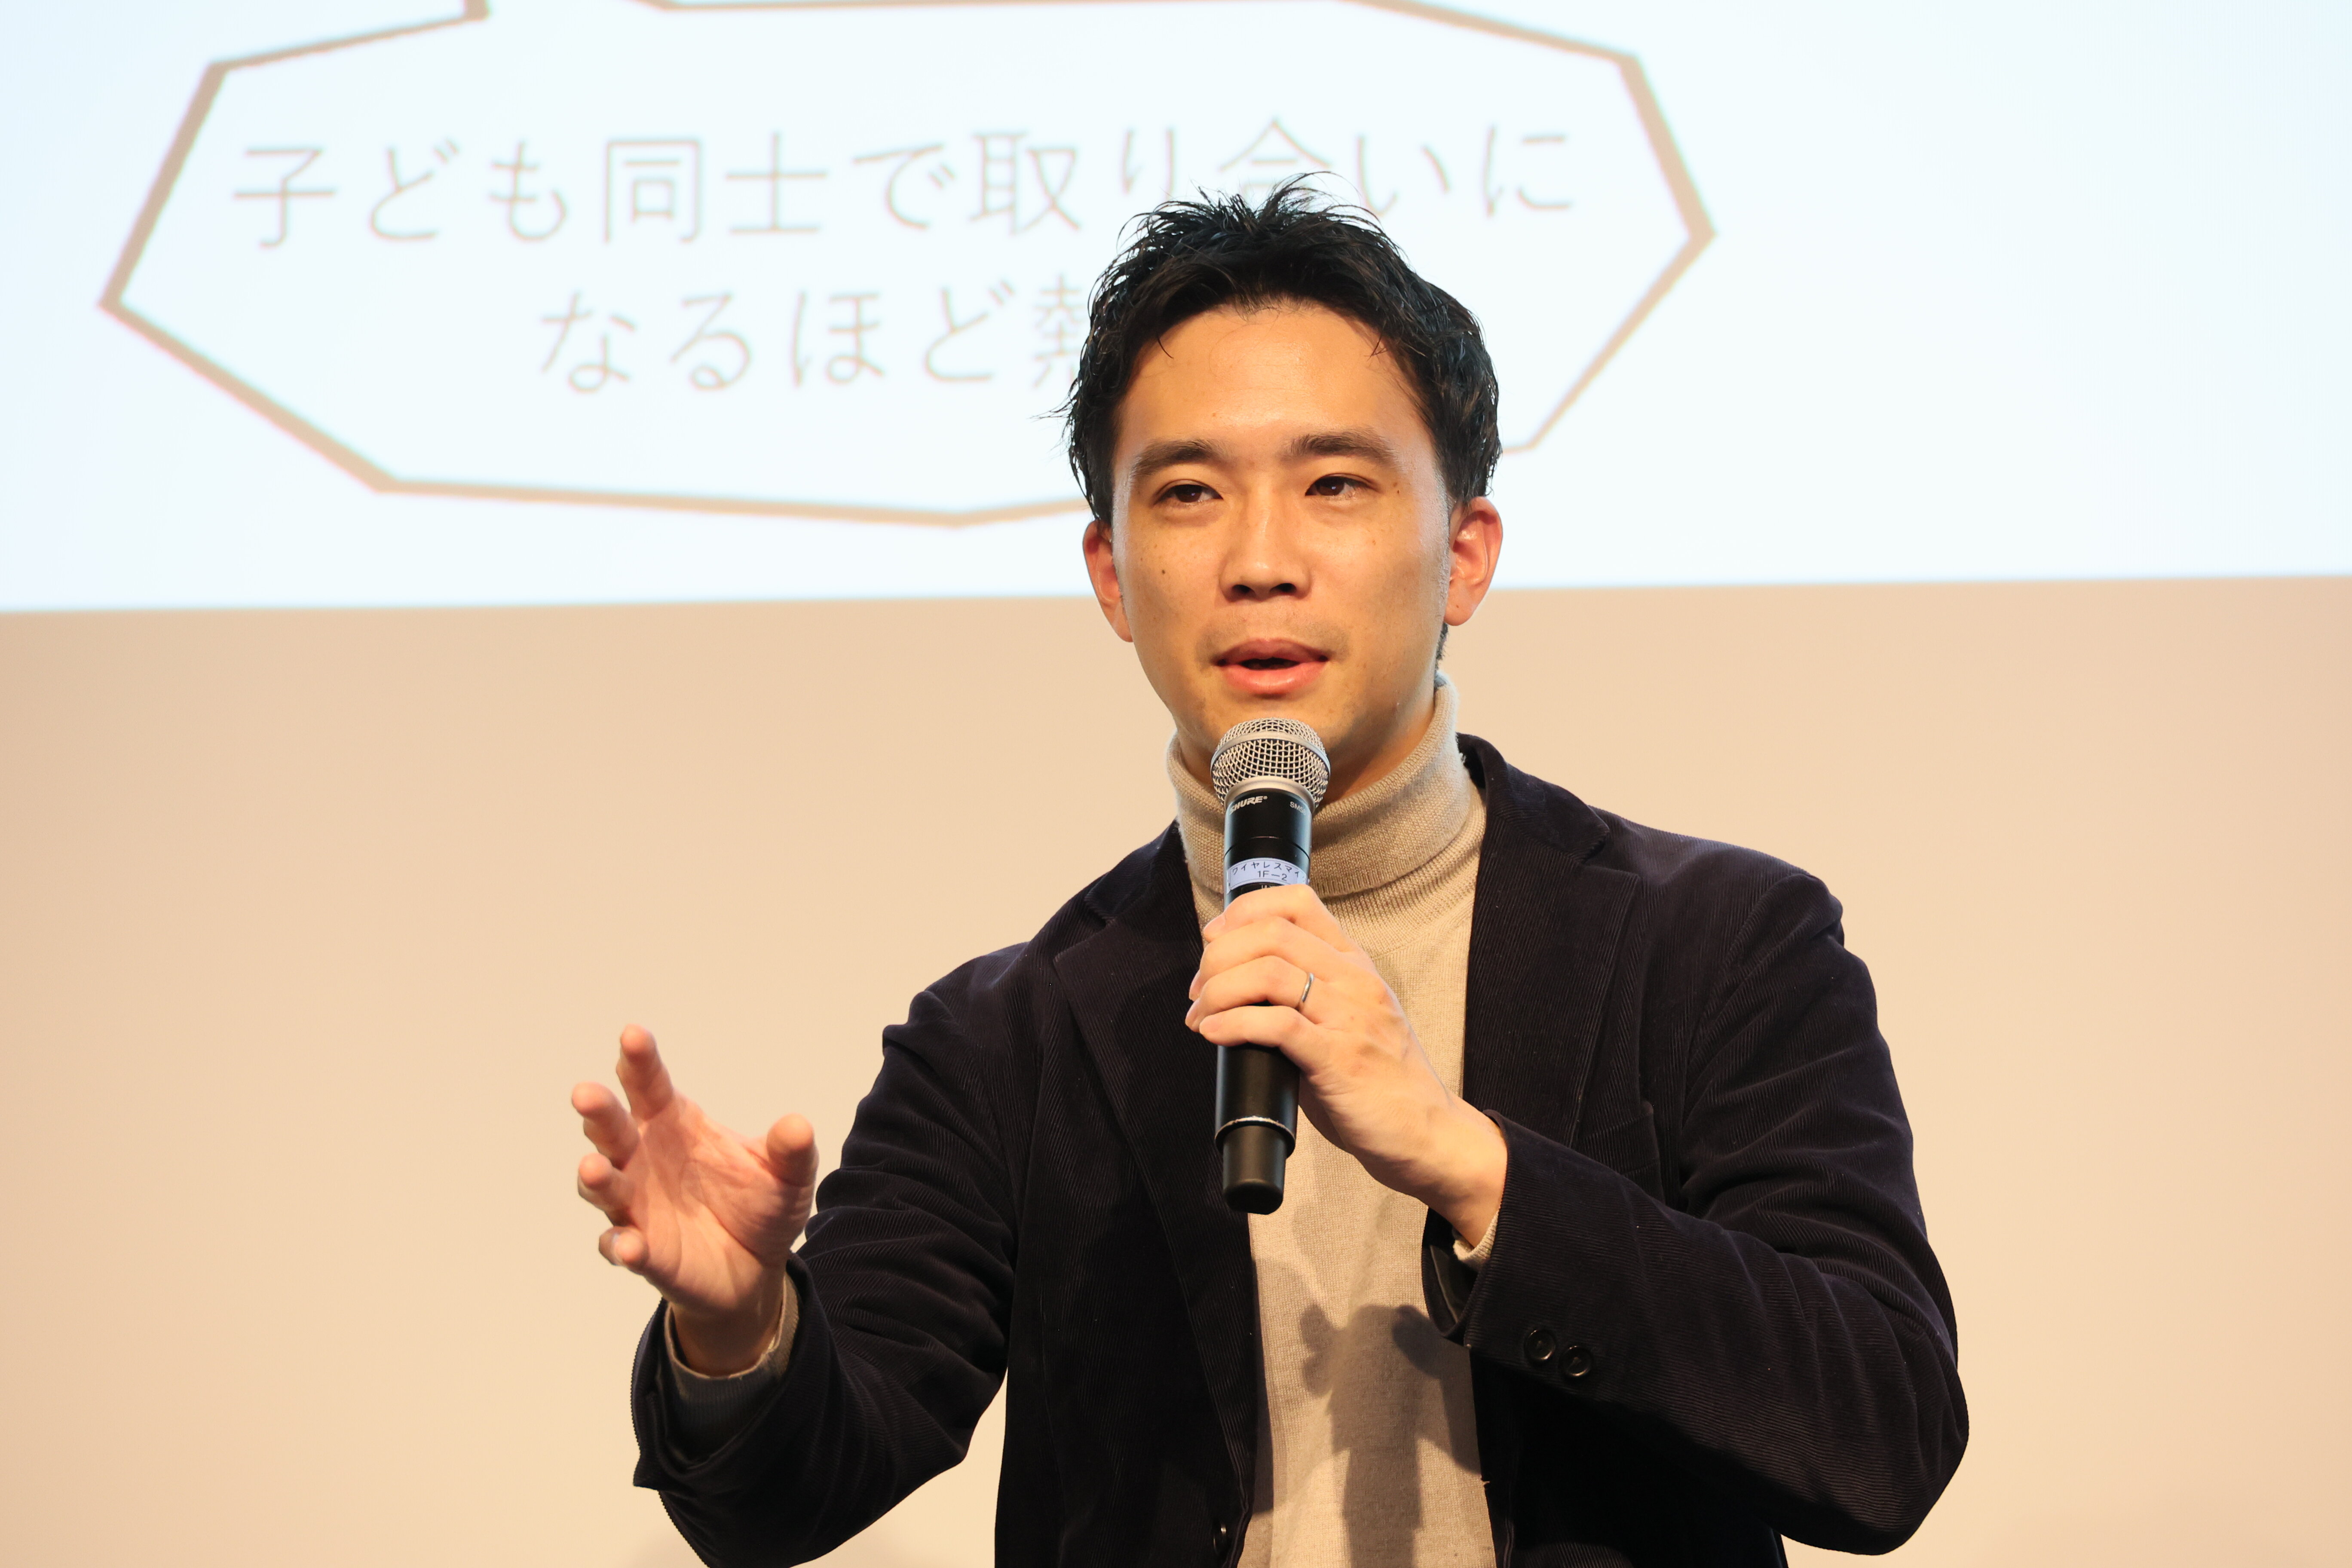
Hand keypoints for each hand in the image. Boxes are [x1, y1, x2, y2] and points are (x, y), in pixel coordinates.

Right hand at [571, 1025, 818, 1373]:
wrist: (756, 1267)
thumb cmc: (760, 1205)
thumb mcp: (788, 1175)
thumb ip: (789, 1150)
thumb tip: (797, 1126)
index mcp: (674, 1126)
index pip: (650, 1086)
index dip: (639, 1061)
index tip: (632, 1035)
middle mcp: (644, 1161)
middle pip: (612, 1130)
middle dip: (598, 1112)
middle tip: (586, 1093)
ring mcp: (637, 1207)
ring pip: (605, 1187)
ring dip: (596, 1178)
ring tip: (594, 1167)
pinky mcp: (643, 1252)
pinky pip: (623, 1247)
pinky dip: (621, 1246)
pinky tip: (628, 1245)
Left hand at [1184, 886, 1505, 1244]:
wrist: (1427, 1133)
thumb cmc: (1380, 1082)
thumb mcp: (1348, 1020)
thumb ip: (1304, 998)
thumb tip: (1234, 992)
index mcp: (1354, 965)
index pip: (1298, 901)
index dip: (1244, 911)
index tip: (1214, 939)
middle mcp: (1355, 981)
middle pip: (1272, 933)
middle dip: (1219, 956)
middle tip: (1199, 989)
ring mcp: (1351, 1018)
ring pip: (1269, 973)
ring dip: (1219, 990)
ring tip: (1200, 1015)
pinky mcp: (1341, 1059)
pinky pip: (1278, 1024)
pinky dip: (1234, 1024)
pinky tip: (1214, 1034)